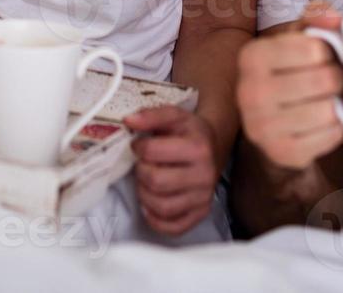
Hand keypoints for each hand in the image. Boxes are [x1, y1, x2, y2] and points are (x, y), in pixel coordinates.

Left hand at [124, 105, 219, 235]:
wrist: (214, 147)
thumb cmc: (189, 132)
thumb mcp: (174, 116)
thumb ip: (151, 115)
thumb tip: (129, 121)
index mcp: (198, 148)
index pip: (152, 152)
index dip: (138, 147)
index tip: (139, 145)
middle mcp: (204, 175)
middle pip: (156, 181)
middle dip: (141, 172)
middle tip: (143, 165)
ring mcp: (204, 197)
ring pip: (161, 207)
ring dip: (145, 195)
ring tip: (146, 182)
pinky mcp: (201, 214)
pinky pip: (173, 228)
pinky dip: (155, 219)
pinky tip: (151, 204)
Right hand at [236, 4, 342, 169]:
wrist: (272, 124)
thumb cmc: (291, 73)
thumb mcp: (297, 40)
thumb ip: (316, 18)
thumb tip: (332, 18)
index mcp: (252, 56)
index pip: (315, 49)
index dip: (330, 52)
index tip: (323, 58)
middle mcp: (249, 91)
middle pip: (326, 79)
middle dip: (338, 79)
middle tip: (332, 81)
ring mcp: (261, 126)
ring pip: (329, 111)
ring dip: (338, 105)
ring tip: (328, 101)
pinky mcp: (280, 152)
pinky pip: (330, 136)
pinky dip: (336, 129)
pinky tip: (323, 123)